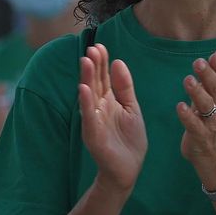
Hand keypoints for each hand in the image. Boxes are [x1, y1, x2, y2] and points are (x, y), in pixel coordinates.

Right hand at [78, 43, 145, 194]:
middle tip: (92, 49)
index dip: (102, 62)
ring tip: (86, 61)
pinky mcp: (93, 134)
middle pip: (95, 82)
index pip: (103, 77)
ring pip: (89, 96)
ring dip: (87, 78)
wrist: (128, 169)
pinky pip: (88, 116)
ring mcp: (94, 120)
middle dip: (94, 66)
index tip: (101, 46)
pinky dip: (86, 103)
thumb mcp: (132, 108)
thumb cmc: (129, 139)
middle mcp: (98, 108)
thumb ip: (125, 87)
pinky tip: (83, 89)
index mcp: (108, 100)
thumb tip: (118, 62)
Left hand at [177, 47, 215, 189]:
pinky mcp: (200, 136)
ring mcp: (210, 123)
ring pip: (207, 107)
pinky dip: (187, 116)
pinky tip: (179, 106)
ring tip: (188, 80)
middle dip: (209, 76)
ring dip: (197, 93)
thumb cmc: (212, 120)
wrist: (215, 156)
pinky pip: (194, 126)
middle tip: (198, 62)